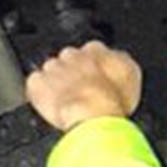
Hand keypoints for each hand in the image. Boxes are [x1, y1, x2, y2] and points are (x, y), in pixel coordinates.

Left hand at [24, 42, 142, 131]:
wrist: (93, 116)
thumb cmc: (113, 100)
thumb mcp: (131, 76)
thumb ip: (121, 62)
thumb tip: (118, 59)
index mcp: (96, 50)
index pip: (91, 51)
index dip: (92, 67)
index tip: (93, 79)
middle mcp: (72, 55)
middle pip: (68, 60)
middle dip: (71, 74)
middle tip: (78, 93)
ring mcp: (53, 68)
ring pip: (51, 71)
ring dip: (55, 84)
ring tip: (65, 102)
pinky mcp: (37, 84)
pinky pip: (35, 84)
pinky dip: (39, 93)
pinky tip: (48, 104)